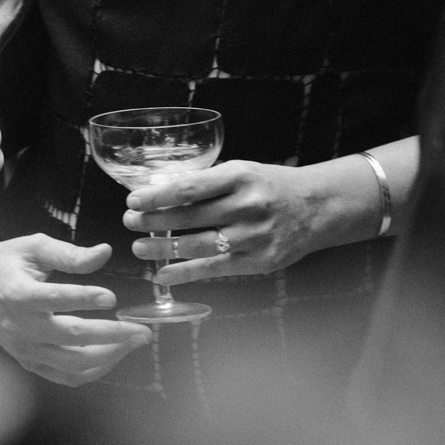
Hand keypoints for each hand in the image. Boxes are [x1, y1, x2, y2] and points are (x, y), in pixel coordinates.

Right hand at [0, 223, 151, 386]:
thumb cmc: (7, 260)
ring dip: (109, 356)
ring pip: (73, 364)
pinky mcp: (29, 362)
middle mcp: (21, 327)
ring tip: (135, 341)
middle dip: (112, 336)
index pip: (55, 300)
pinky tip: (114, 354)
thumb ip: (69, 253)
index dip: (84, 299)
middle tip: (143, 330)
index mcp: (18, 294)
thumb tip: (105, 253)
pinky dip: (93, 371)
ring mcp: (25, 349)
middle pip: (72, 338)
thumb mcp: (34, 247)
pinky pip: (65, 376)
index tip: (112, 297)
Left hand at [123, 156, 382, 285]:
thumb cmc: (270, 186)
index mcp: (240, 177)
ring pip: (198, 245)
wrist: (316, 208)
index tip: (134, 199)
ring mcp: (253, 237)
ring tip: (139, 248)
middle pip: (190, 217)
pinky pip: (214, 269)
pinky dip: (185, 273)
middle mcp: (247, 206)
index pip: (190, 187)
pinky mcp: (258, 262)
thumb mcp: (242, 171)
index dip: (158, 195)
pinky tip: (163, 274)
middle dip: (154, 221)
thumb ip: (207, 182)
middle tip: (129, 222)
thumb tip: (159, 189)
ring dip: (163, 249)